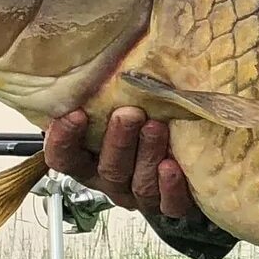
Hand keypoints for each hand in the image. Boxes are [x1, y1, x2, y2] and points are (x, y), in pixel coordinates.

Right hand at [45, 106, 196, 220]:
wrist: (195, 157)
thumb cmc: (146, 120)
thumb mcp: (121, 103)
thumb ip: (106, 92)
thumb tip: (99, 52)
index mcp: (90, 160)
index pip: (64, 157)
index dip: (64, 139)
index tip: (76, 113)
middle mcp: (112, 179)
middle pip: (107, 169)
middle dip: (117, 141)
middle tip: (128, 114)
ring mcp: (140, 195)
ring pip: (138, 183)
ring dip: (145, 155)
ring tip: (156, 128)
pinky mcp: (171, 206)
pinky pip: (168, 205)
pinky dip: (170, 188)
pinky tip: (172, 167)